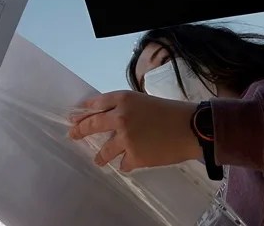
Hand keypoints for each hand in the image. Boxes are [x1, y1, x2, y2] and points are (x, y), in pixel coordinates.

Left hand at [69, 91, 200, 171]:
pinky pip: (123, 163)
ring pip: (104, 151)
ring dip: (100, 157)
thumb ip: (123, 106)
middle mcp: (120, 117)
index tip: (74, 116)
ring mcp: (126, 139)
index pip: (96, 104)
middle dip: (80, 131)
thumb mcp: (143, 101)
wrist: (190, 128)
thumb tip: (106, 116)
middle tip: (72, 135)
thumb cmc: (169, 111)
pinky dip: (126, 163)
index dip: (84, 110)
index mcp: (123, 99)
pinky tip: (129, 163)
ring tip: (98, 160)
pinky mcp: (134, 156)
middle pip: (92, 124)